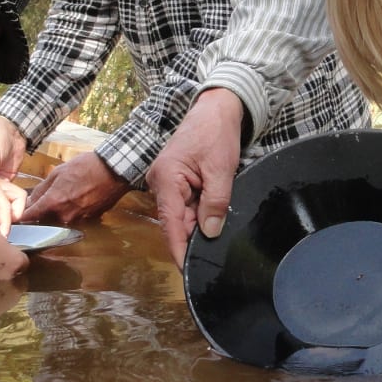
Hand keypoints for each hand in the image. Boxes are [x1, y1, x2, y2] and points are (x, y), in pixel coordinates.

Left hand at [0, 158, 25, 229]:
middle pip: (18, 196)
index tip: (3, 236)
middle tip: (5, 227)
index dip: (7, 221)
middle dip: (16, 212)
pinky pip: (0, 199)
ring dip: (9, 211)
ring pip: (11, 198)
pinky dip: (0, 210)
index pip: (7, 204)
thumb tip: (1, 221)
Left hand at [22, 152, 129, 225]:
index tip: (17, 215)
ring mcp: (78, 220)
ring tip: (66, 196)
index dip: (22, 216)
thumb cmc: (85, 167)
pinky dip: (73, 211)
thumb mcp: (58, 172)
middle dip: (43, 212)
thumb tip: (29, 200)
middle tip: (45, 199)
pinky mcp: (90, 220)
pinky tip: (78, 198)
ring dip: (58, 211)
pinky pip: (75, 218)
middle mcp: (64, 216)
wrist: (113, 171)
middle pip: (46, 220)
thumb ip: (42, 188)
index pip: (31, 216)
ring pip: (61, 220)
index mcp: (54, 203)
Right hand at [148, 89, 244, 265]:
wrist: (216, 108)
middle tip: (218, 252)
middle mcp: (161, 184)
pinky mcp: (177, 182)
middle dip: (196, 237)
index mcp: (166, 179)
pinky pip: (188, 205)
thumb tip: (210, 233)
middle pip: (177, 223)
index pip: (170, 226)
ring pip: (184, 216)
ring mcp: (168, 183)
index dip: (180, 251)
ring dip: (201, 222)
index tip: (188, 273)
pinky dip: (202, 212)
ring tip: (221, 223)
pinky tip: (216, 213)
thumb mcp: (221, 169)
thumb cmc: (215, 132)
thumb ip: (215, 203)